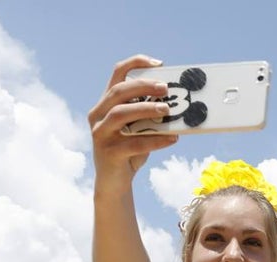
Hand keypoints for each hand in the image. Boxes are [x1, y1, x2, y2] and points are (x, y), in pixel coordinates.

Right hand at [87, 55, 179, 180]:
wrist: (114, 183)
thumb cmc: (129, 152)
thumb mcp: (139, 129)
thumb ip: (149, 115)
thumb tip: (178, 103)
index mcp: (105, 104)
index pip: (117, 75)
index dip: (136, 64)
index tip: (159, 64)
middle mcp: (98, 115)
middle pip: (118, 92)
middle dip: (143, 86)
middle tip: (166, 88)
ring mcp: (100, 133)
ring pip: (120, 114)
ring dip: (146, 109)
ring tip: (167, 109)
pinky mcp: (108, 152)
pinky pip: (133, 143)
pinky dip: (155, 140)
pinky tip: (172, 139)